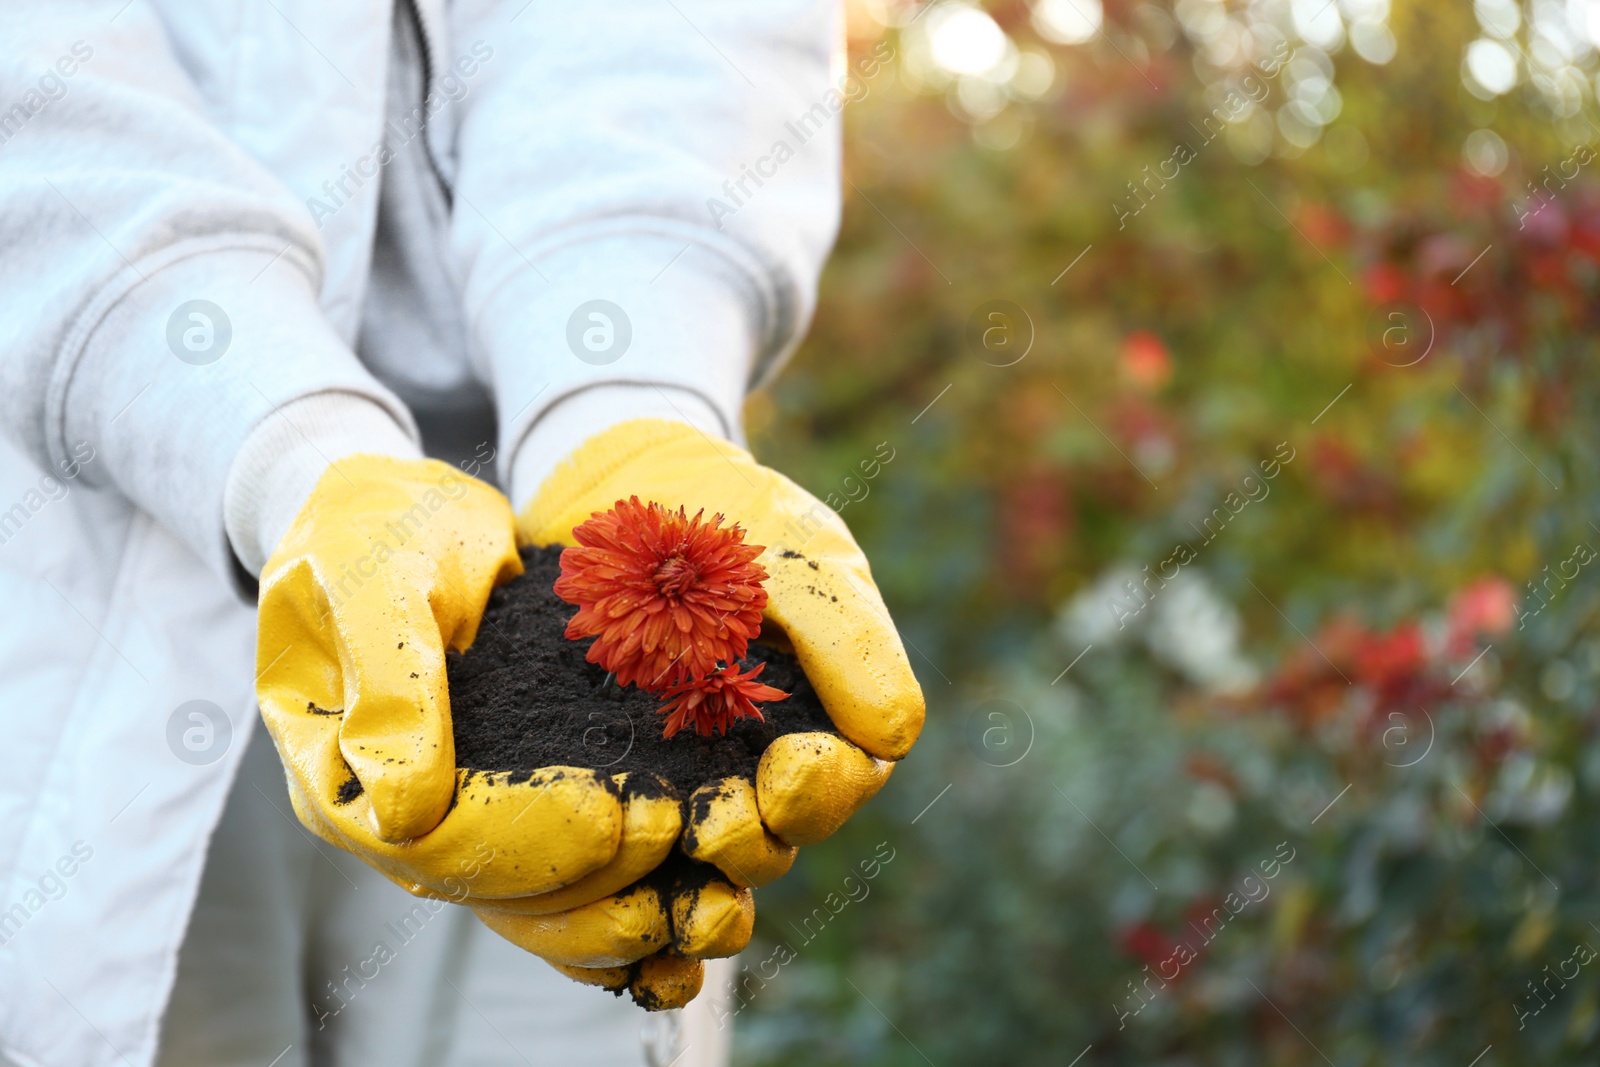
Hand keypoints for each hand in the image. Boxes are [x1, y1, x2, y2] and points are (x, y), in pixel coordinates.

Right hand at [253, 454, 756, 995]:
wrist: (397, 510)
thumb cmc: (375, 529)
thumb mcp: (376, 579)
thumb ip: (390, 683)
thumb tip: (402, 816)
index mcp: (339, 777)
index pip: (434, 849)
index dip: (528, 842)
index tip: (614, 812)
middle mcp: (394, 820)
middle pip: (495, 896)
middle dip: (596, 878)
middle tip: (678, 827)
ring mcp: (453, 818)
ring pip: (538, 908)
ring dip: (625, 914)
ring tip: (712, 899)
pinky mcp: (509, 803)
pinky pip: (565, 879)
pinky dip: (628, 901)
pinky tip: (698, 910)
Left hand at [518, 419, 924, 881]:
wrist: (611, 475)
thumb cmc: (722, 504)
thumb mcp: (793, 552)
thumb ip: (847, 638)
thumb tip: (891, 739)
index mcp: (826, 693)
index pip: (852, 773)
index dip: (829, 790)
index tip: (787, 771)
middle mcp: (765, 737)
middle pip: (787, 826)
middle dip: (761, 836)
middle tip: (713, 824)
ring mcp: (691, 752)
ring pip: (716, 840)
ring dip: (701, 852)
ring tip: (669, 829)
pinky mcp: (620, 756)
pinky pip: (638, 820)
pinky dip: (632, 841)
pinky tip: (611, 841)